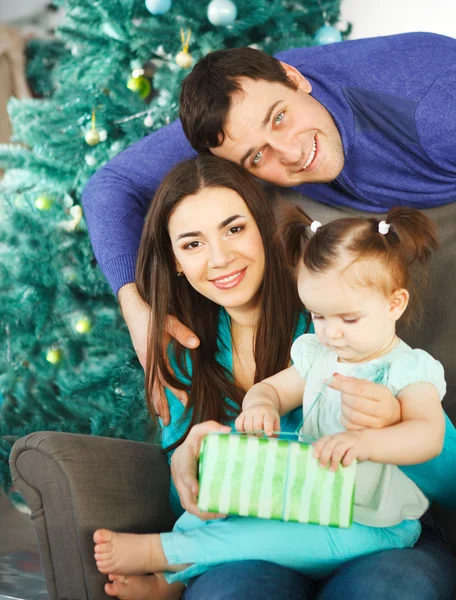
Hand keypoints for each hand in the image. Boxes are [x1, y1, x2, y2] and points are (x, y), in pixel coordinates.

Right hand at [118, 283, 199, 424]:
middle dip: (161, 405)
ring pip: (151, 384)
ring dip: (157, 398)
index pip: (164, 379)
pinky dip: (154, 387)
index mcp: (151, 355)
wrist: (131, 304)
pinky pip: (150, 376)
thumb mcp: (166, 321)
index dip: (175, 391)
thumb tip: (196, 344)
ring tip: (161, 414)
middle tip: (167, 422)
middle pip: (154, 388)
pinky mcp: (145, 355)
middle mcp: (146, 361)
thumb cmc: (149, 312)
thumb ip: (181, 332)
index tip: (185, 402)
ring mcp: (144, 359)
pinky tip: (159, 392)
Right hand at [171, 421, 230, 519]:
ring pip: (188, 505)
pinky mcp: (186, 493)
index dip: (189, 482)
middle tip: (219, 511)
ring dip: (203, 513)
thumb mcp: (200, 430)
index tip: (196, 490)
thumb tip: (228, 431)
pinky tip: (219, 511)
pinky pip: (193, 506)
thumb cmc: (195, 440)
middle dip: (199, 508)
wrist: (185, 451)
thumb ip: (211, 427)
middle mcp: (179, 476)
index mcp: (182, 460)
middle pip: (185, 497)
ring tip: (222, 513)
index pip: (184, 472)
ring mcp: (181, 486)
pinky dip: (204, 511)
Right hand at [234, 403, 279, 436]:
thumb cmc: (268, 416)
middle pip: (256, 425)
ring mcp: (248, 412)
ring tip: (254, 436)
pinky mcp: (241, 415)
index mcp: (268, 412)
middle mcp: (257, 411)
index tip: (268, 434)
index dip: (268, 427)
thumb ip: (276, 430)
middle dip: (259, 434)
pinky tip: (246, 433)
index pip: (268, 420)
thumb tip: (271, 438)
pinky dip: (241, 431)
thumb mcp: (275, 420)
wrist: (259, 404)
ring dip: (250, 434)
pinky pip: (238, 425)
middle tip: (261, 437)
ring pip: (247, 426)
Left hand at [312, 431, 369, 470]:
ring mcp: (349, 442)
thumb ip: (327, 444)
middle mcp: (340, 438)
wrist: (368, 442)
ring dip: (334, 461)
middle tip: (322, 466)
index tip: (314, 456)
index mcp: (334, 437)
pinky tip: (345, 465)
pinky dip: (346, 461)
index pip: (324, 440)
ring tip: (332, 470)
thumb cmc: (350, 445)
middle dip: (324, 456)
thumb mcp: (337, 442)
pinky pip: (351, 454)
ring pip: (339, 450)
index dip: (318, 448)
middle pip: (330, 446)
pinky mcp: (358, 448)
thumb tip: (312, 446)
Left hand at [329, 374, 400, 430]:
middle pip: (355, 402)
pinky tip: (348, 414)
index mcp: (383, 394)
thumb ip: (352, 381)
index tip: (330, 381)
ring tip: (346, 403)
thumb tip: (334, 377)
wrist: (394, 417)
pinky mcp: (369, 433)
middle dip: (344, 396)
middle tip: (344, 394)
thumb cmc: (378, 399)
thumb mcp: (370, 386)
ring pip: (352, 415)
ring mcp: (378, 424)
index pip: (360, 388)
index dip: (342, 385)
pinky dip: (344, 418)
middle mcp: (384, 410)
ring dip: (343, 407)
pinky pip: (350, 426)